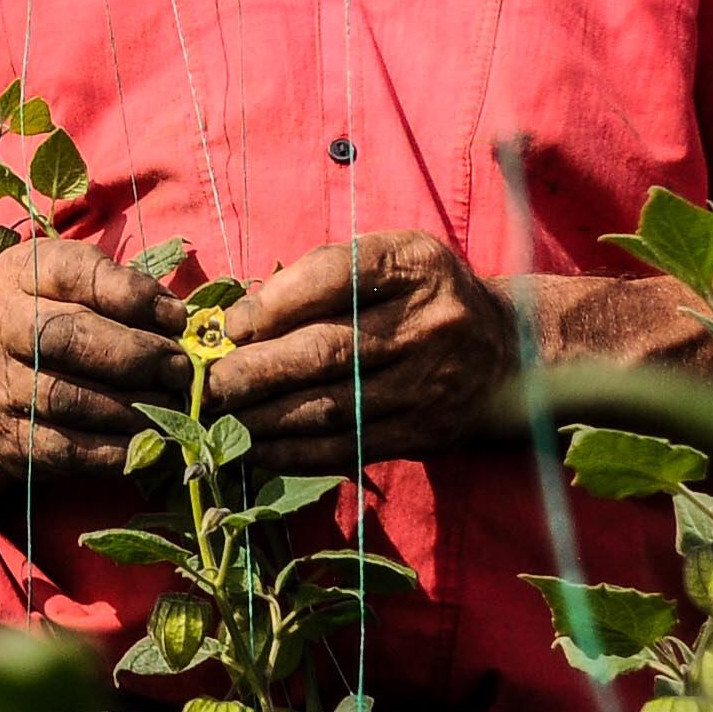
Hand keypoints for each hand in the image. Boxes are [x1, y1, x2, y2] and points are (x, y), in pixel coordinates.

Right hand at [0, 237, 192, 488]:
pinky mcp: (9, 437)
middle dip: (134, 354)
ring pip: (65, 397)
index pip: (74, 274)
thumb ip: (119, 290)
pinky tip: (148, 443)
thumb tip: (176, 319)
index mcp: (19, 274)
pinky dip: (112, 450)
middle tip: (178, 368)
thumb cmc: (49, 326)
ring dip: (129, 406)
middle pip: (64, 336)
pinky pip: (64, 448)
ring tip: (169, 406)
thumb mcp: (72, 288)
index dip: (132, 295)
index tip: (176, 317)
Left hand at [203, 230, 516, 469]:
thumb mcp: (389, 259)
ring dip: (265, 417)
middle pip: (328, 349)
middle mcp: (428, 323)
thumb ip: (321, 275)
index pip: (337, 275)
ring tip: (217, 418)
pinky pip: (350, 446)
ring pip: (333, 406)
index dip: (274, 302)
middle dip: (255, 370)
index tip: (228, 325)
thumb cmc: (422, 295)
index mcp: (414, 265)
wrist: (508, 351)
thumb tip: (238, 315)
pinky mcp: (425, 432)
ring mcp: (429, 383)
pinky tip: (257, 448)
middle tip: (204, 384)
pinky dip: (296, 452)